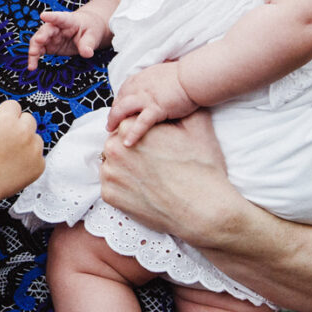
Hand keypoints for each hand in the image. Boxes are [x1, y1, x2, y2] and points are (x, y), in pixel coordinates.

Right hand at [0, 101, 44, 204]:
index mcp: (7, 119)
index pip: (13, 106)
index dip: (3, 114)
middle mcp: (24, 132)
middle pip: (28, 119)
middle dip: (17, 126)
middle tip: (3, 140)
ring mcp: (33, 150)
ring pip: (35, 138)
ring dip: (25, 142)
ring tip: (7, 154)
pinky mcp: (38, 166)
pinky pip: (38, 157)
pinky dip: (29, 160)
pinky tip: (13, 165)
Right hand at [27, 8, 111, 69]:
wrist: (85, 30)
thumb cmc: (89, 29)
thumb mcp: (93, 35)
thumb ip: (88, 44)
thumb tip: (87, 53)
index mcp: (68, 21)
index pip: (59, 17)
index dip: (51, 16)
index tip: (43, 15)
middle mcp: (55, 27)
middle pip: (45, 30)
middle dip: (40, 36)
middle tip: (38, 42)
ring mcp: (50, 36)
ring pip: (37, 41)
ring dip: (33, 50)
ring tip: (32, 64)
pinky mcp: (48, 46)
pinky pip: (38, 51)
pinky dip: (34, 58)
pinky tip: (32, 66)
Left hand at [99, 111, 238, 243]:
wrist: (203, 210)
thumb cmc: (201, 168)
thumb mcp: (196, 126)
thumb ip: (179, 108)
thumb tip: (176, 101)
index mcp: (129, 127)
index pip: (128, 124)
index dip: (144, 134)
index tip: (156, 145)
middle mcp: (113, 148)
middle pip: (118, 144)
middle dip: (133, 150)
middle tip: (155, 162)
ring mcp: (109, 174)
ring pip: (113, 165)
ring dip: (126, 169)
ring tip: (151, 177)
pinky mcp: (109, 196)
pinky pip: (112, 187)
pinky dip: (124, 188)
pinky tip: (145, 190)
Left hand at [106, 61, 198, 145]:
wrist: (195, 76)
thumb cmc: (185, 77)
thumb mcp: (164, 75)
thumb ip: (154, 82)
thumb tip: (155, 87)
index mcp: (141, 78)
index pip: (123, 92)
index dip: (119, 104)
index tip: (117, 112)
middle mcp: (139, 86)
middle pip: (119, 102)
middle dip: (113, 114)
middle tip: (109, 125)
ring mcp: (146, 97)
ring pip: (122, 110)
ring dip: (115, 121)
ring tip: (112, 133)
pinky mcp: (156, 108)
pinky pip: (141, 123)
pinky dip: (133, 133)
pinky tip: (127, 143)